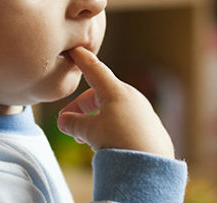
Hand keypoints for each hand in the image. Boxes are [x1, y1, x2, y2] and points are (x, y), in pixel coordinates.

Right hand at [56, 47, 174, 158]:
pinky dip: (112, 127)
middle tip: (68, 125)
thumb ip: (73, 123)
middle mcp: (132, 97)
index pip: (94, 69)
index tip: (74, 51)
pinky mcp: (151, 128)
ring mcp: (143, 112)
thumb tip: (64, 121)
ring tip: (85, 139)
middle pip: (100, 94)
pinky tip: (108, 144)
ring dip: (96, 119)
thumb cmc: (120, 143)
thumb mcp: (89, 132)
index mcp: (115, 91)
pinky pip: (126, 121)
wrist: (152, 166)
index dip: (82, 60)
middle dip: (82, 107)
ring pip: (113, 109)